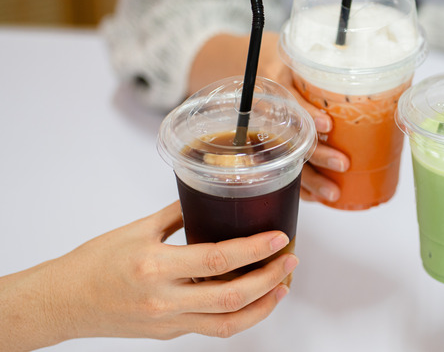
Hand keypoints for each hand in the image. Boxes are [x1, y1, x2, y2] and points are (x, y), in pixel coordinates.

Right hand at [0, 202, 297, 350]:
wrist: (62, 302)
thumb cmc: (94, 262)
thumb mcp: (137, 229)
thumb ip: (178, 215)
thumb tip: (209, 199)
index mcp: (155, 266)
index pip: (219, 258)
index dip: (255, 249)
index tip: (279, 238)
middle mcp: (164, 300)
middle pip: (233, 296)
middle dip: (270, 278)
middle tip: (290, 260)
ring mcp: (168, 322)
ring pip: (229, 323)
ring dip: (263, 304)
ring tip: (282, 283)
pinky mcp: (169, 334)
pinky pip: (213, 328)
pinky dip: (239, 315)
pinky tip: (254, 298)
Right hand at [189, 33, 348, 202]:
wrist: (260, 71)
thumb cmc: (290, 70)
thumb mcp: (302, 64)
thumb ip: (327, 76)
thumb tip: (376, 86)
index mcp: (277, 88)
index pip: (292, 102)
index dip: (309, 114)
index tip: (327, 125)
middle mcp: (269, 113)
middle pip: (291, 137)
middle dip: (318, 155)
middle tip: (343, 164)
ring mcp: (267, 134)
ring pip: (288, 160)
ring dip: (312, 180)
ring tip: (334, 194)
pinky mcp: (270, 151)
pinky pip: (283, 173)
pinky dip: (301, 188)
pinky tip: (318, 198)